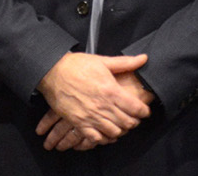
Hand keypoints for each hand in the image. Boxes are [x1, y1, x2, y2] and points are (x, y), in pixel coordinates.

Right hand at [34, 53, 149, 145]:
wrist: (52, 72)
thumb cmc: (76, 65)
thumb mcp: (102, 61)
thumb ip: (125, 63)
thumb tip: (143, 58)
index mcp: (111, 91)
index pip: (136, 108)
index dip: (144, 111)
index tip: (144, 111)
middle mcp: (103, 106)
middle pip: (127, 122)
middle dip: (134, 122)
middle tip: (134, 118)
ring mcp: (91, 116)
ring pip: (114, 132)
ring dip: (120, 130)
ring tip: (121, 125)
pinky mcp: (79, 122)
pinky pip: (95, 138)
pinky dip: (103, 139)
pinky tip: (106, 134)